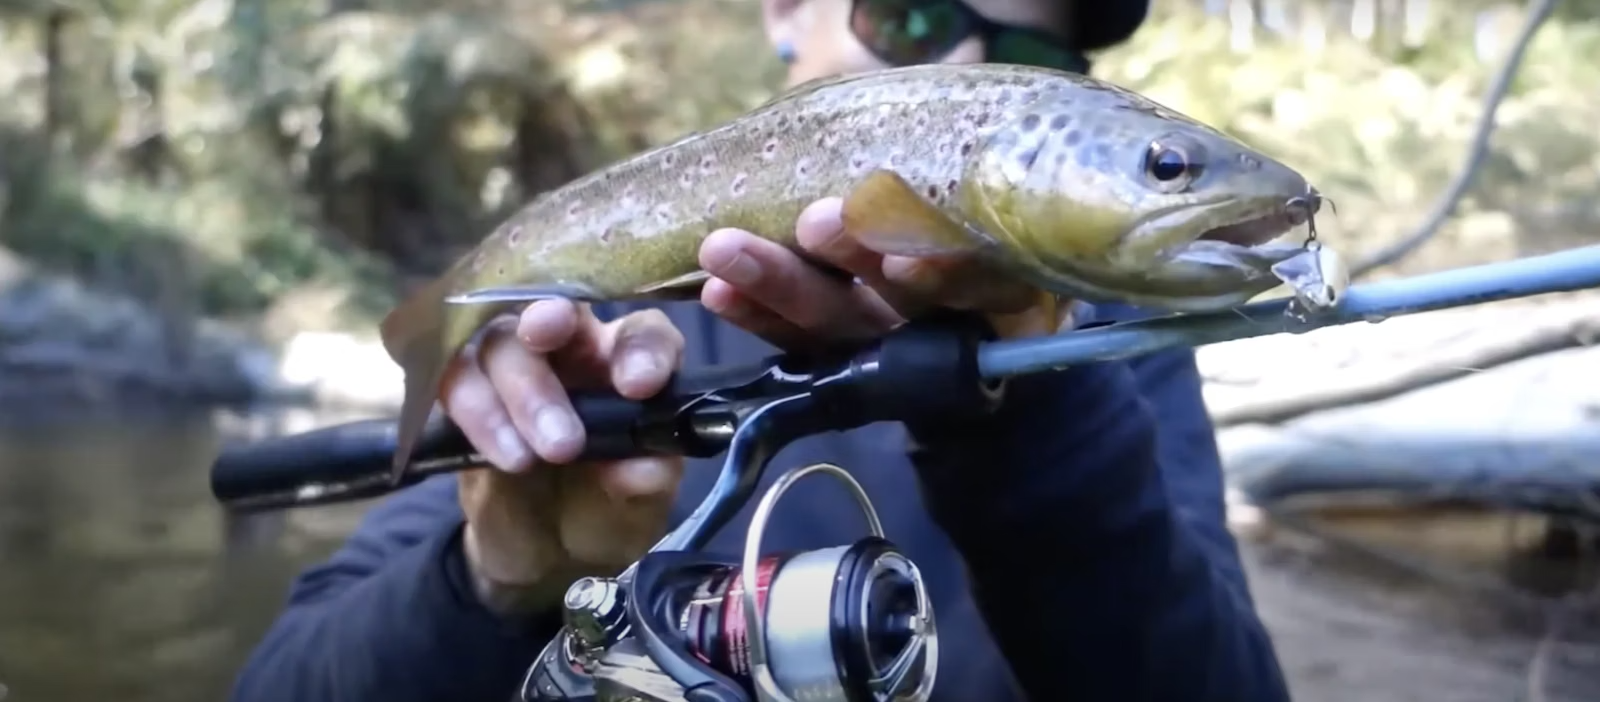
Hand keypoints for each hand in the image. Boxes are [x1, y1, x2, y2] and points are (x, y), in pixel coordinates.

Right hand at [439, 301, 684, 614]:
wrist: (543, 552)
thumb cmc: (603, 513)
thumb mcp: (638, 509)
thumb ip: (647, 482)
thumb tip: (643, 465)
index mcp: (628, 367)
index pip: (642, 332)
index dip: (641, 349)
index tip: (639, 385)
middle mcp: (575, 351)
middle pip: (559, 310)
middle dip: (556, 337)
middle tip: (564, 415)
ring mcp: (515, 365)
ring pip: (501, 338)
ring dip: (517, 391)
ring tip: (529, 459)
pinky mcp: (466, 389)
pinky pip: (453, 370)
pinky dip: (473, 405)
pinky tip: (499, 452)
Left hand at [697, 198, 1055, 347]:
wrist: (931, 254)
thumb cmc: (951, 195)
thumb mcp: (959, 177)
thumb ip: (941, 172)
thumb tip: (913, 124)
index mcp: (991, 273)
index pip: (976, 284)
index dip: (942, 276)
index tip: (904, 263)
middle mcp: (943, 312)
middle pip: (900, 301)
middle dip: (853, 258)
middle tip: (815, 222)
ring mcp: (886, 333)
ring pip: (839, 320)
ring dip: (781, 283)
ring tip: (726, 250)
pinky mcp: (836, 346)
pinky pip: (796, 339)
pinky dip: (756, 315)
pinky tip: (718, 291)